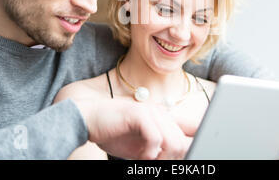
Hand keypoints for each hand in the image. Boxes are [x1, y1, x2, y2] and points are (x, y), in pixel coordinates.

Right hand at [73, 95, 193, 159]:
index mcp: (164, 118)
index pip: (191, 131)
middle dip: (172, 160)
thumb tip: (175, 160)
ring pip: (173, 142)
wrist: (87, 119)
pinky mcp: (139, 114)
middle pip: (183, 142)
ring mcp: (151, 112)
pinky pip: (155, 139)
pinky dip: (150, 154)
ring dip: (163, 159)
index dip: (190, 148)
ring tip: (148, 163)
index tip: (175, 162)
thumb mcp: (141, 146)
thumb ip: (158, 151)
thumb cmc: (112, 134)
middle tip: (155, 166)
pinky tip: (141, 158)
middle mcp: (161, 112)